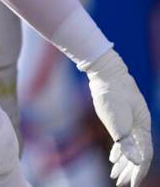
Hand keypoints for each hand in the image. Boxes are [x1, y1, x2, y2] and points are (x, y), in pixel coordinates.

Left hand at [84, 49, 152, 186]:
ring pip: (130, 147)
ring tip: (114, 175)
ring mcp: (130, 122)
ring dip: (123, 162)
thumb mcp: (117, 120)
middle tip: (120, 183)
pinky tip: (113, 159)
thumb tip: (136, 161)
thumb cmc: (111, 95)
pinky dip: (119, 150)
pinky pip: (123, 139)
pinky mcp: (121, 118)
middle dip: (130, 171)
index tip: (131, 184)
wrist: (105, 73)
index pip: (144, 156)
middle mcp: (139, 127)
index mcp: (142, 128)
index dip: (138, 172)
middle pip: (138, 154)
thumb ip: (126, 141)